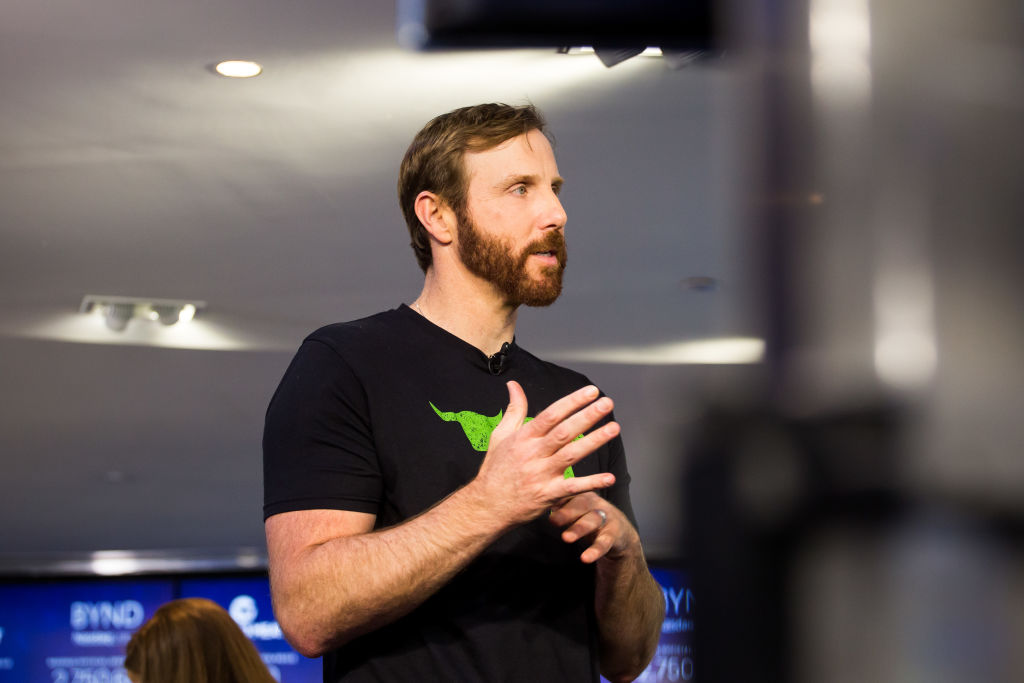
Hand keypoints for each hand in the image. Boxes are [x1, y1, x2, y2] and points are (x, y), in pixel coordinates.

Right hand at [472, 381, 620, 525]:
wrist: (487, 505)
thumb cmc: (495, 469)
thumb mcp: (500, 436)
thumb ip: (513, 410)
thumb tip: (514, 385)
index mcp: (523, 438)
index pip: (551, 415)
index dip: (572, 402)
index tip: (590, 391)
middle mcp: (533, 454)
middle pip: (564, 432)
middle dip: (587, 416)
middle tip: (607, 403)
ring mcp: (541, 475)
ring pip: (571, 455)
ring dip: (594, 442)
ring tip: (614, 428)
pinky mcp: (548, 495)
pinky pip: (572, 488)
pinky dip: (591, 483)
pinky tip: (609, 477)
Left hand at [549, 492, 638, 563]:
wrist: (619, 533)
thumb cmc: (590, 519)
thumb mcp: (576, 511)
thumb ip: (560, 506)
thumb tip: (538, 503)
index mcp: (584, 496)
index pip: (571, 493)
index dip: (558, 497)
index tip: (544, 502)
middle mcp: (596, 504)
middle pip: (582, 505)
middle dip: (567, 512)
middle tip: (552, 520)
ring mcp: (607, 518)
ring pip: (592, 521)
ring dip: (579, 529)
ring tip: (566, 538)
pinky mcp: (614, 534)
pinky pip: (604, 542)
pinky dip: (594, 551)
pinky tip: (585, 558)